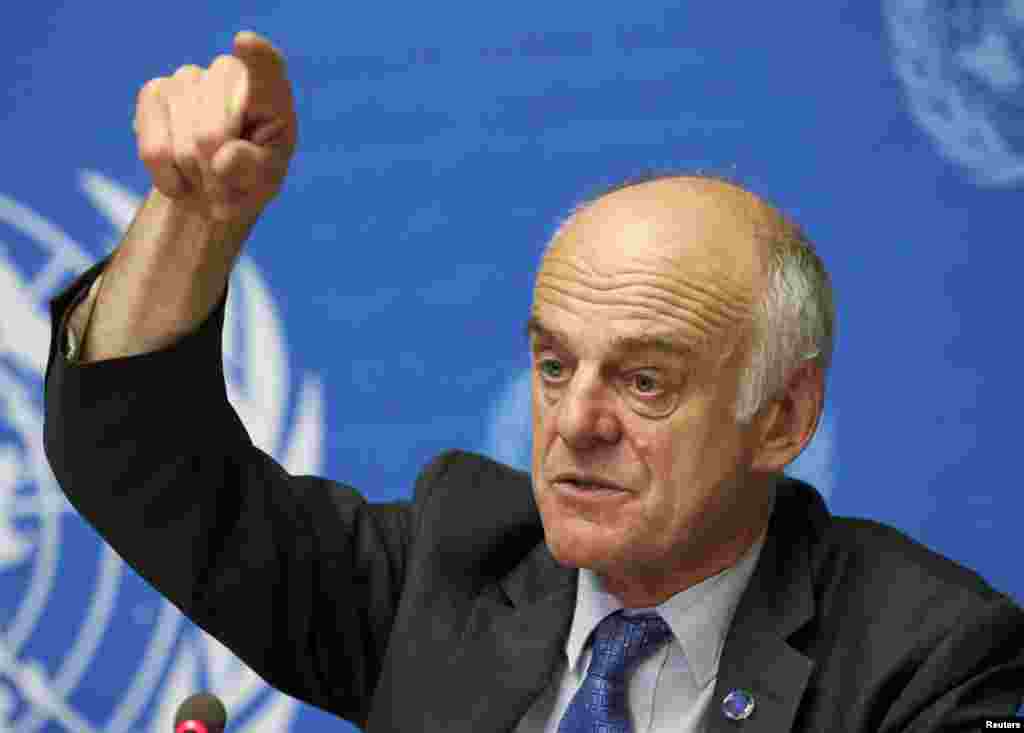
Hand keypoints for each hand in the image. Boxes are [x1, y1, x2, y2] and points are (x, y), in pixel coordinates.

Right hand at [133, 31, 297, 221]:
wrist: (211, 187)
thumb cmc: (250, 178)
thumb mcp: (265, 181)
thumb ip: (252, 170)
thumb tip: (223, 159)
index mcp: (271, 92)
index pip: (266, 67)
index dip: (255, 57)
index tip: (244, 43)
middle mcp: (229, 73)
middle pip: (211, 135)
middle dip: (215, 174)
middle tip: (226, 184)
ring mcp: (187, 77)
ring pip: (183, 148)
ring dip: (195, 177)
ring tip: (206, 175)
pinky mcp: (153, 92)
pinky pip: (155, 151)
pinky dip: (168, 177)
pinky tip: (180, 174)